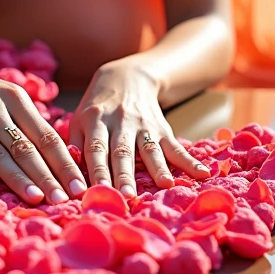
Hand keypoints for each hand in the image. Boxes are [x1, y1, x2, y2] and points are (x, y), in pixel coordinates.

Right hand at [0, 47, 86, 204]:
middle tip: (64, 200)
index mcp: (15, 98)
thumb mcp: (5, 95)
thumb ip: (26, 122)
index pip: (46, 136)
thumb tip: (58, 158)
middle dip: (46, 176)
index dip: (64, 163)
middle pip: (25, 147)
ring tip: (36, 199)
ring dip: (17, 178)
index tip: (80, 186)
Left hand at [69, 57, 209, 194]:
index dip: (96, 169)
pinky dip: (189, 161)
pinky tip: (202, 174)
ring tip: (164, 185)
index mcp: (96, 120)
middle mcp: (121, 122)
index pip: (96, 148)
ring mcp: (144, 125)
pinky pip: (176, 147)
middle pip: (122, 152)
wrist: (128, 77)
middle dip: (124, 175)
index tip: (96, 190)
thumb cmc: (97, 107)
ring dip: (157, 169)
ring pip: (150, 150)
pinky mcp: (162, 129)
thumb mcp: (80, 119)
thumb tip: (73, 176)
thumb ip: (76, 146)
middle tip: (126, 196)